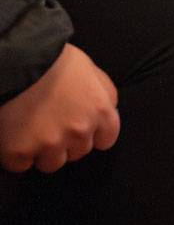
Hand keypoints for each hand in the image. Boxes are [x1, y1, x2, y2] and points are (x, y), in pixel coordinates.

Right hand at [0, 44, 119, 172]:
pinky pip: (20, 165)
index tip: (78, 128)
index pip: (106, 140)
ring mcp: (49, 143)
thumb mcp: (91, 71)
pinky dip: (15, 154)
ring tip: (31, 128)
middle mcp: (79, 131)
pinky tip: (13, 134)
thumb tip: (109, 111)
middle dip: (66, 142)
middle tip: (49, 122)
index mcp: (100, 112)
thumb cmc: (55, 60)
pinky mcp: (19, 151)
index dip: (91, 134)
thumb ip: (105, 94)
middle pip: (78, 152)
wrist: (17, 59)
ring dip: (42, 151)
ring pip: (51, 163)